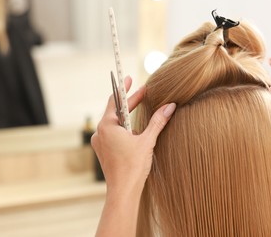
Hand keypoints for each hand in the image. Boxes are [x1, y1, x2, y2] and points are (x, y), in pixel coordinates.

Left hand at [91, 77, 175, 195]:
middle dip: (129, 102)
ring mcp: (100, 142)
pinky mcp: (104, 151)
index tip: (129, 78)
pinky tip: (134, 129)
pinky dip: (124, 127)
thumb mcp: (147, 140)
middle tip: (142, 92)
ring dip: (128, 115)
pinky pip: (113, 133)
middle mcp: (100, 132)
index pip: (115, 100)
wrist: (123, 192)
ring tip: (140, 109)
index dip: (124, 88)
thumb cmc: (133, 167)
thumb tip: (170, 106)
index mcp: (107, 126)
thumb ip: (158, 121)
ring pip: (115, 122)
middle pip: (116, 111)